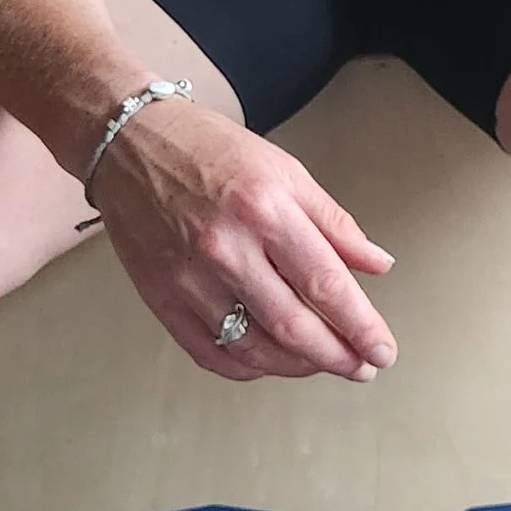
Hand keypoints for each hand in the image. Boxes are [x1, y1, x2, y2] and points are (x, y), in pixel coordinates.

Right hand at [90, 99, 396, 381]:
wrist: (129, 143)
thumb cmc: (207, 149)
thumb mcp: (285, 171)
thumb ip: (334, 224)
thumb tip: (376, 264)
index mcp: (263, 209)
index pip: (325, 284)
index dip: (360, 325)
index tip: (381, 349)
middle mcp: (224, 247)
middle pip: (292, 326)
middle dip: (337, 357)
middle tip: (363, 367)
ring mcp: (188, 277)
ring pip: (253, 348)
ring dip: (297, 367)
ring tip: (322, 363)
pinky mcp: (160, 296)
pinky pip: (208, 352)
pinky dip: (246, 368)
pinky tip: (270, 362)